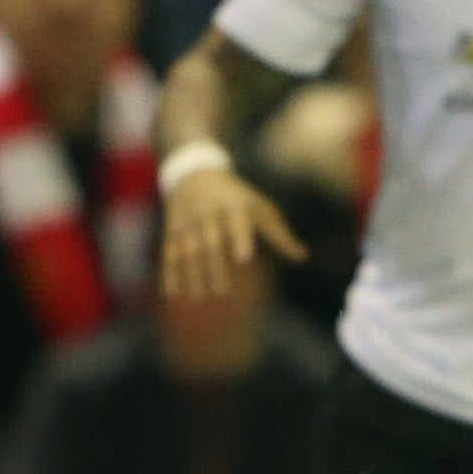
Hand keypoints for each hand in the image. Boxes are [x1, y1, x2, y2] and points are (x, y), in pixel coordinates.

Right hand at [161, 167, 306, 299]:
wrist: (196, 175)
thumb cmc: (239, 198)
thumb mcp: (261, 209)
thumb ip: (280, 234)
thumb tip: (303, 258)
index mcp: (234, 207)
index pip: (237, 224)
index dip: (240, 239)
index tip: (245, 259)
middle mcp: (209, 215)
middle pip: (211, 243)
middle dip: (215, 267)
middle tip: (222, 293)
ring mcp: (188, 223)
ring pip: (188, 251)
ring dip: (192, 275)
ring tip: (199, 298)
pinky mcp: (172, 231)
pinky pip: (169, 254)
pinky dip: (169, 274)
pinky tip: (173, 294)